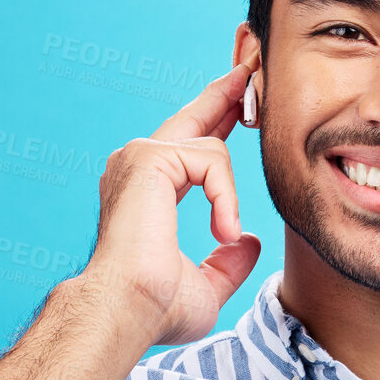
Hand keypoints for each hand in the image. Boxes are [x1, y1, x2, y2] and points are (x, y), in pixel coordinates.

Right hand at [82, 62, 262, 345]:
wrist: (127, 310)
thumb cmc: (155, 307)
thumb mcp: (206, 286)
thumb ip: (228, 262)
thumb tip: (249, 241)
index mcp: (146, 190)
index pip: (188, 145)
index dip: (218, 121)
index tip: (242, 99)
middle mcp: (136, 165)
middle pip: (193, 118)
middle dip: (228, 94)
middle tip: (253, 70)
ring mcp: (139, 155)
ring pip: (212, 150)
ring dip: (228, 196)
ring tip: (224, 235)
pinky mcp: (150, 156)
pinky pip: (212, 160)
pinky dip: (225, 197)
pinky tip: (222, 229)